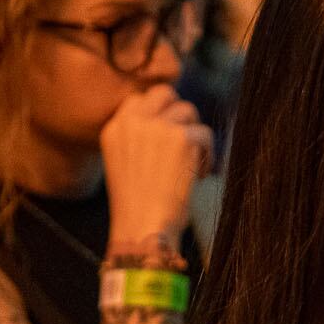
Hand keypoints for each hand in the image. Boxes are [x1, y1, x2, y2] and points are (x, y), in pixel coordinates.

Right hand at [100, 83, 212, 251]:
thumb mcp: (125, 164)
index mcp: (114, 129)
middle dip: (181, 115)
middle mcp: (133, 122)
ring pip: (189, 111)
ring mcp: (157, 126)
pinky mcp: (181, 137)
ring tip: (194, 165)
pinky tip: (200, 176)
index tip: (169, 136)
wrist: (143, 229)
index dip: (160, 113)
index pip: (139, 99)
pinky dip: (208, 155)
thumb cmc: (137, 207)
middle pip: (166, 94)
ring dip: (196, 137)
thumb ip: (139, 138)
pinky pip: (205, 133)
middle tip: (187, 142)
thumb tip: (169, 121)